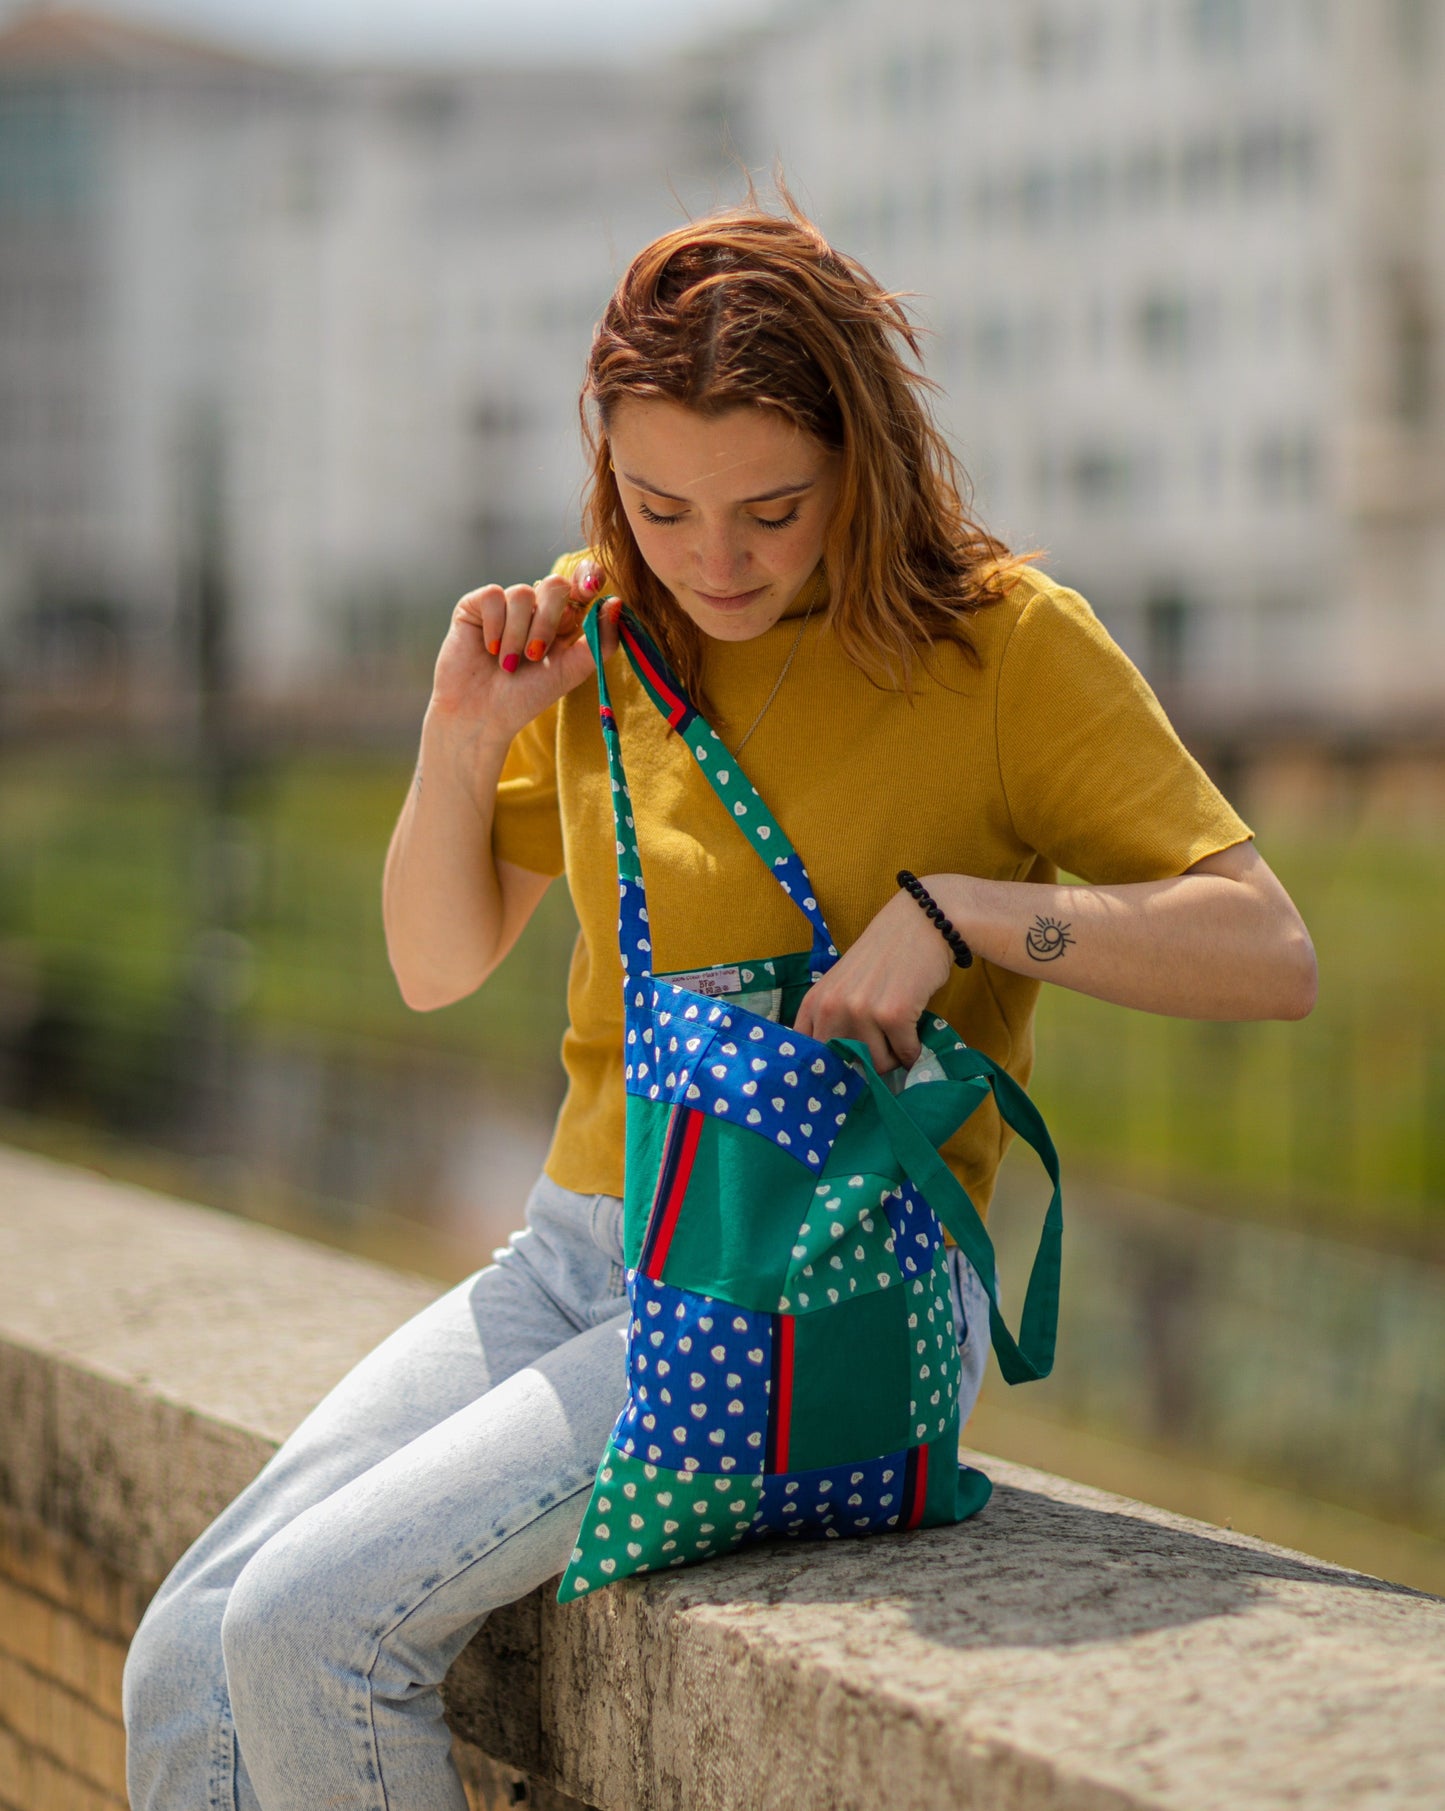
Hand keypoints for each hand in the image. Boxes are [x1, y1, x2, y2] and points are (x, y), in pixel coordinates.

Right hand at [428, 561, 619, 756]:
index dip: (587, 578)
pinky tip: (491, 650)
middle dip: (548, 623)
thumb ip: (600, 641)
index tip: (592, 587)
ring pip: (523, 593)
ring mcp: (507, 604)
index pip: (581, 584)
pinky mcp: (477, 605)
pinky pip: (494, 596)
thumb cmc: (527, 696)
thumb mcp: (572, 671)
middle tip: (535, 656)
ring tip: (509, 664)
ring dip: (519, 634)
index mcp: (564, 620)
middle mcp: (537, 608)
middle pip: (555, 585)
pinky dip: (495, 627)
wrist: (482, 715)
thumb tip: (617, 603)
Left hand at [791, 887, 955, 1072]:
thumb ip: (832, 1020)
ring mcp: (861, 1011)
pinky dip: (913, 1051)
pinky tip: (915, 1032)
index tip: (846, 1072)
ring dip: (893, 1057)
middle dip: (866, 1065)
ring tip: (899, 1033)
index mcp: (815, 1002)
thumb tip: (839, 1073)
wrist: (918, 923)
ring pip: (878, 1064)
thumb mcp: (842, 986)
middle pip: (846, 1066)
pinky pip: (905, 1054)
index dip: (829, 1070)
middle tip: (882, 1049)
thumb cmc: (882, 957)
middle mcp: (831, 1008)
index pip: (809, 1055)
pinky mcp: (893, 1014)